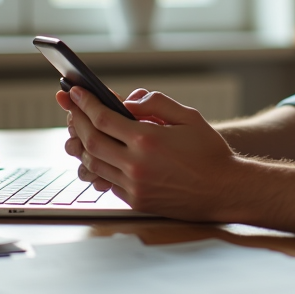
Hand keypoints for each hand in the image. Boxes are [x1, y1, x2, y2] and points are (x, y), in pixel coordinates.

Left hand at [56, 86, 239, 220]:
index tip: (75, 92)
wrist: (224, 190)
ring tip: (78, 130)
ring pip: (93, 164)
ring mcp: (134, 186)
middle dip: (77, 121)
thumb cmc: (209, 152)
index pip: (103, 118)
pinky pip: (106, 181)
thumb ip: (156, 103)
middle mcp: (136, 165)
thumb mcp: (189, 116)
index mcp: (148, 140)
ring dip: (81, 145)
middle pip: (91, 141)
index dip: (85, 104)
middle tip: (70, 108)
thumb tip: (128, 101)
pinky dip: (97, 165)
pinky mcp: (136, 201)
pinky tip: (97, 154)